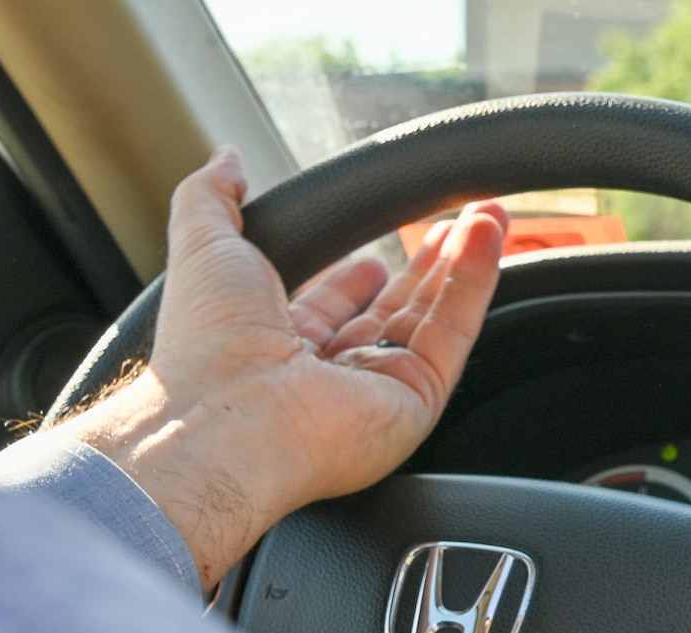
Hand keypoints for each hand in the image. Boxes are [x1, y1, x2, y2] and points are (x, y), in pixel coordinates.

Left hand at [50, 146, 508, 590]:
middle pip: (390, 313)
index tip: (376, 249)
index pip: (328, 307)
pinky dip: (474, 283)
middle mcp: (327, 375)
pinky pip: (452, 335)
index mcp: (274, 345)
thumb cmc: (210, 344)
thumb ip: (210, 197)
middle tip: (453, 227)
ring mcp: (375, 390)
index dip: (354, 277)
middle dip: (424, 266)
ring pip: (429, 319)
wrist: (231, 414)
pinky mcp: (415, 400)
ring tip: (488, 217)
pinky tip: (487, 238)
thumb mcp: (202, 243)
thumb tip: (226, 160)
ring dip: (461, 265)